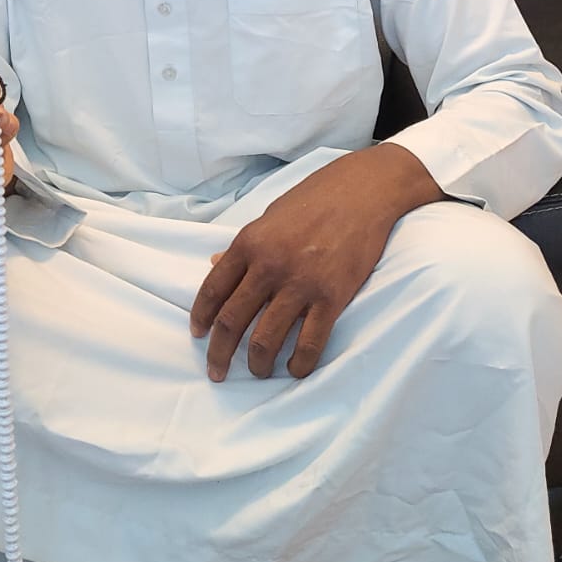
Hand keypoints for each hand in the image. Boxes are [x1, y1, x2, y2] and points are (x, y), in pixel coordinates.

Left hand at [190, 144, 443, 381]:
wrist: (363, 190)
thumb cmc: (315, 198)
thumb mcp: (270, 215)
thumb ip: (244, 245)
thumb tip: (214, 264)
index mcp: (249, 242)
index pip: (213, 289)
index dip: (201, 318)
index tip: (199, 336)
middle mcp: (269, 265)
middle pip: (232, 321)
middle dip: (219, 353)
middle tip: (217, 372)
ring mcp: (301, 283)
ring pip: (265, 339)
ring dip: (258, 364)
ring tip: (259, 371)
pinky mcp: (332, 297)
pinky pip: (310, 343)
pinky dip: (299, 364)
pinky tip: (295, 368)